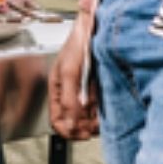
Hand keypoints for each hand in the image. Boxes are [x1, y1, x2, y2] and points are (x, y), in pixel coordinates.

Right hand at [49, 13, 99, 139]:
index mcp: (57, 86)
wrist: (97, 28)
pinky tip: (105, 114)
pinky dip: (101, 115)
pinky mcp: (98, 88)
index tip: (80, 135)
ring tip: (100, 123)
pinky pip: (97, 109)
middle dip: (82, 128)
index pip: (57, 118)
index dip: (67, 130)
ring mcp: (84, 89)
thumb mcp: (70, 73)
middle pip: (72, 120)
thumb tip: (69, 124)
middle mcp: (70, 90)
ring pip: (86, 116)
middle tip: (91, 131)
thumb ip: (67, 99)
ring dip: (93, 123)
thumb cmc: (78, 43)